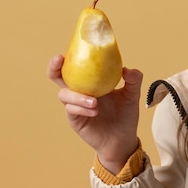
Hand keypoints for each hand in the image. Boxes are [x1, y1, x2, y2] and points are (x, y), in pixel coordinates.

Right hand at [47, 54, 142, 173]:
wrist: (123, 139)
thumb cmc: (125, 114)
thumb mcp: (132, 94)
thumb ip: (134, 79)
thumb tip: (127, 69)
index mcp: (90, 81)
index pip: (74, 66)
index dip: (67, 57)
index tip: (66, 49)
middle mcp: (79, 91)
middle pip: (57, 77)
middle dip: (54, 68)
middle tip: (60, 60)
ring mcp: (75, 106)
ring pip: (64, 94)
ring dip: (77, 96)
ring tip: (94, 102)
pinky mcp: (75, 120)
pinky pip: (71, 110)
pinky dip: (81, 108)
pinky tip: (95, 111)